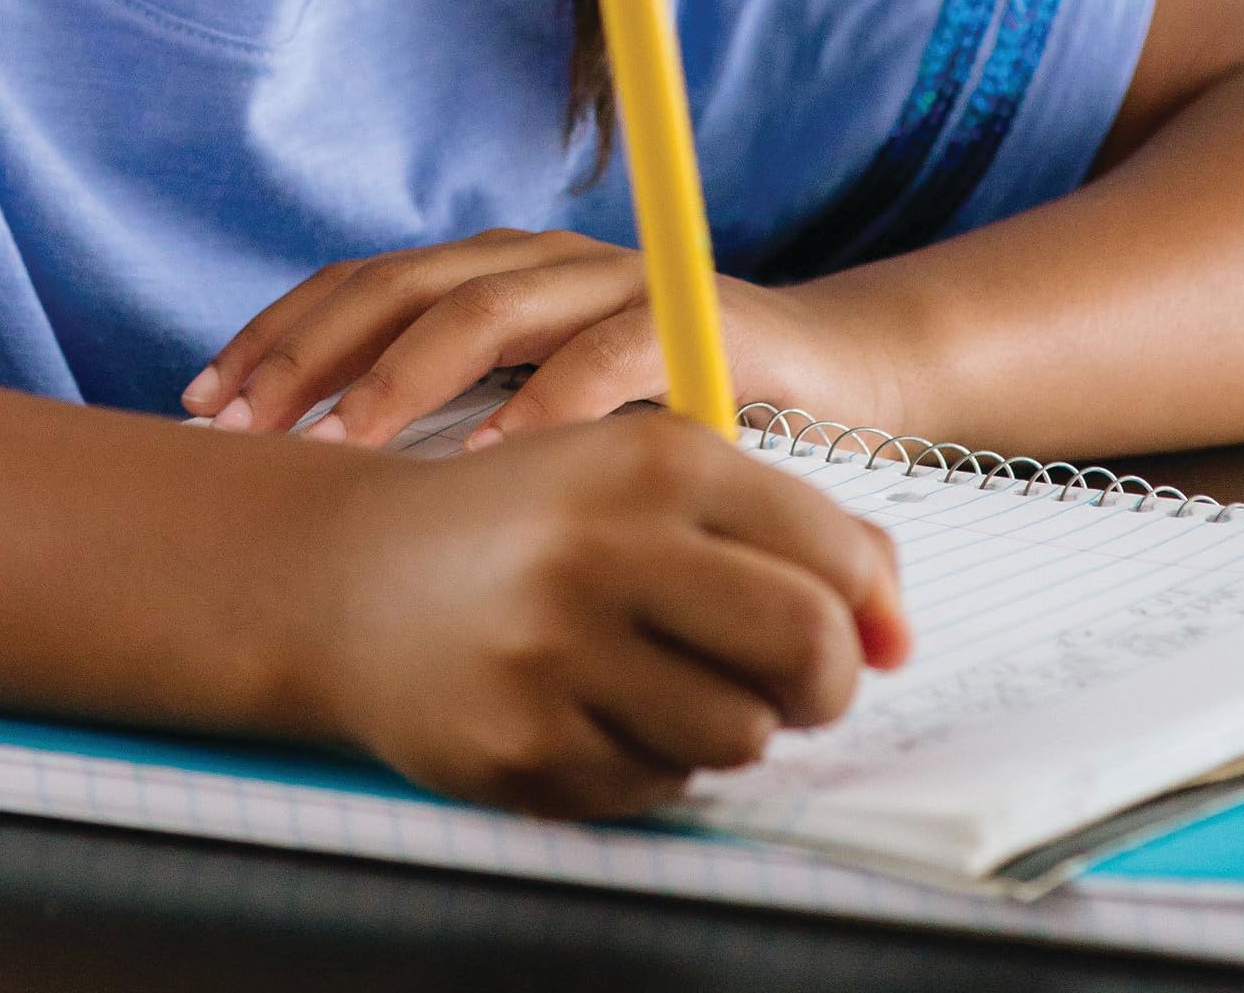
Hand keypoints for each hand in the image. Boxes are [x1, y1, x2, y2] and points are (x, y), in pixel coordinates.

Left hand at [184, 229, 901, 447]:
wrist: (837, 383)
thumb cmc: (664, 411)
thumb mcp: (540, 412)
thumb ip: (453, 417)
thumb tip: (312, 474)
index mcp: (490, 275)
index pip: (360, 286)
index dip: (277, 335)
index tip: (203, 402)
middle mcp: (540, 262)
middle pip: (401, 286)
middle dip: (311, 355)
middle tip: (242, 426)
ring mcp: (618, 281)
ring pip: (490, 308)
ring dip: (410, 374)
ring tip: (346, 442)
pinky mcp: (699, 320)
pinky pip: (613, 353)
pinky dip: (551, 405)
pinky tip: (496, 461)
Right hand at [302, 410, 909, 813]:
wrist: (345, 573)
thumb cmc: (526, 522)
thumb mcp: (643, 475)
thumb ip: (781, 523)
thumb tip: (898, 628)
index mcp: (647, 459)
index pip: (833, 553)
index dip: (863, 604)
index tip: (850, 624)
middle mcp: (604, 547)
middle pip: (810, 651)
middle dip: (823, 681)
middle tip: (786, 677)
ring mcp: (559, 653)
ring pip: (742, 733)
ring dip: (721, 718)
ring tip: (652, 674)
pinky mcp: (523, 744)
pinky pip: (654, 784)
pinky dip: (640, 754)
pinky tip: (580, 702)